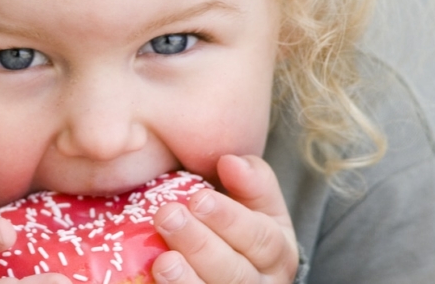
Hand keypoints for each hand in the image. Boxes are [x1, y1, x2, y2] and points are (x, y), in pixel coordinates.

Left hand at [150, 155, 297, 283]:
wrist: (220, 263)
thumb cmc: (236, 223)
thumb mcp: (253, 201)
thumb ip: (249, 179)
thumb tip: (230, 162)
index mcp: (278, 252)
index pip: (262, 239)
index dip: (230, 219)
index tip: (198, 198)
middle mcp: (261, 283)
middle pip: (236, 272)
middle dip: (201, 244)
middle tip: (168, 217)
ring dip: (187, 280)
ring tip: (163, 261)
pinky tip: (156, 277)